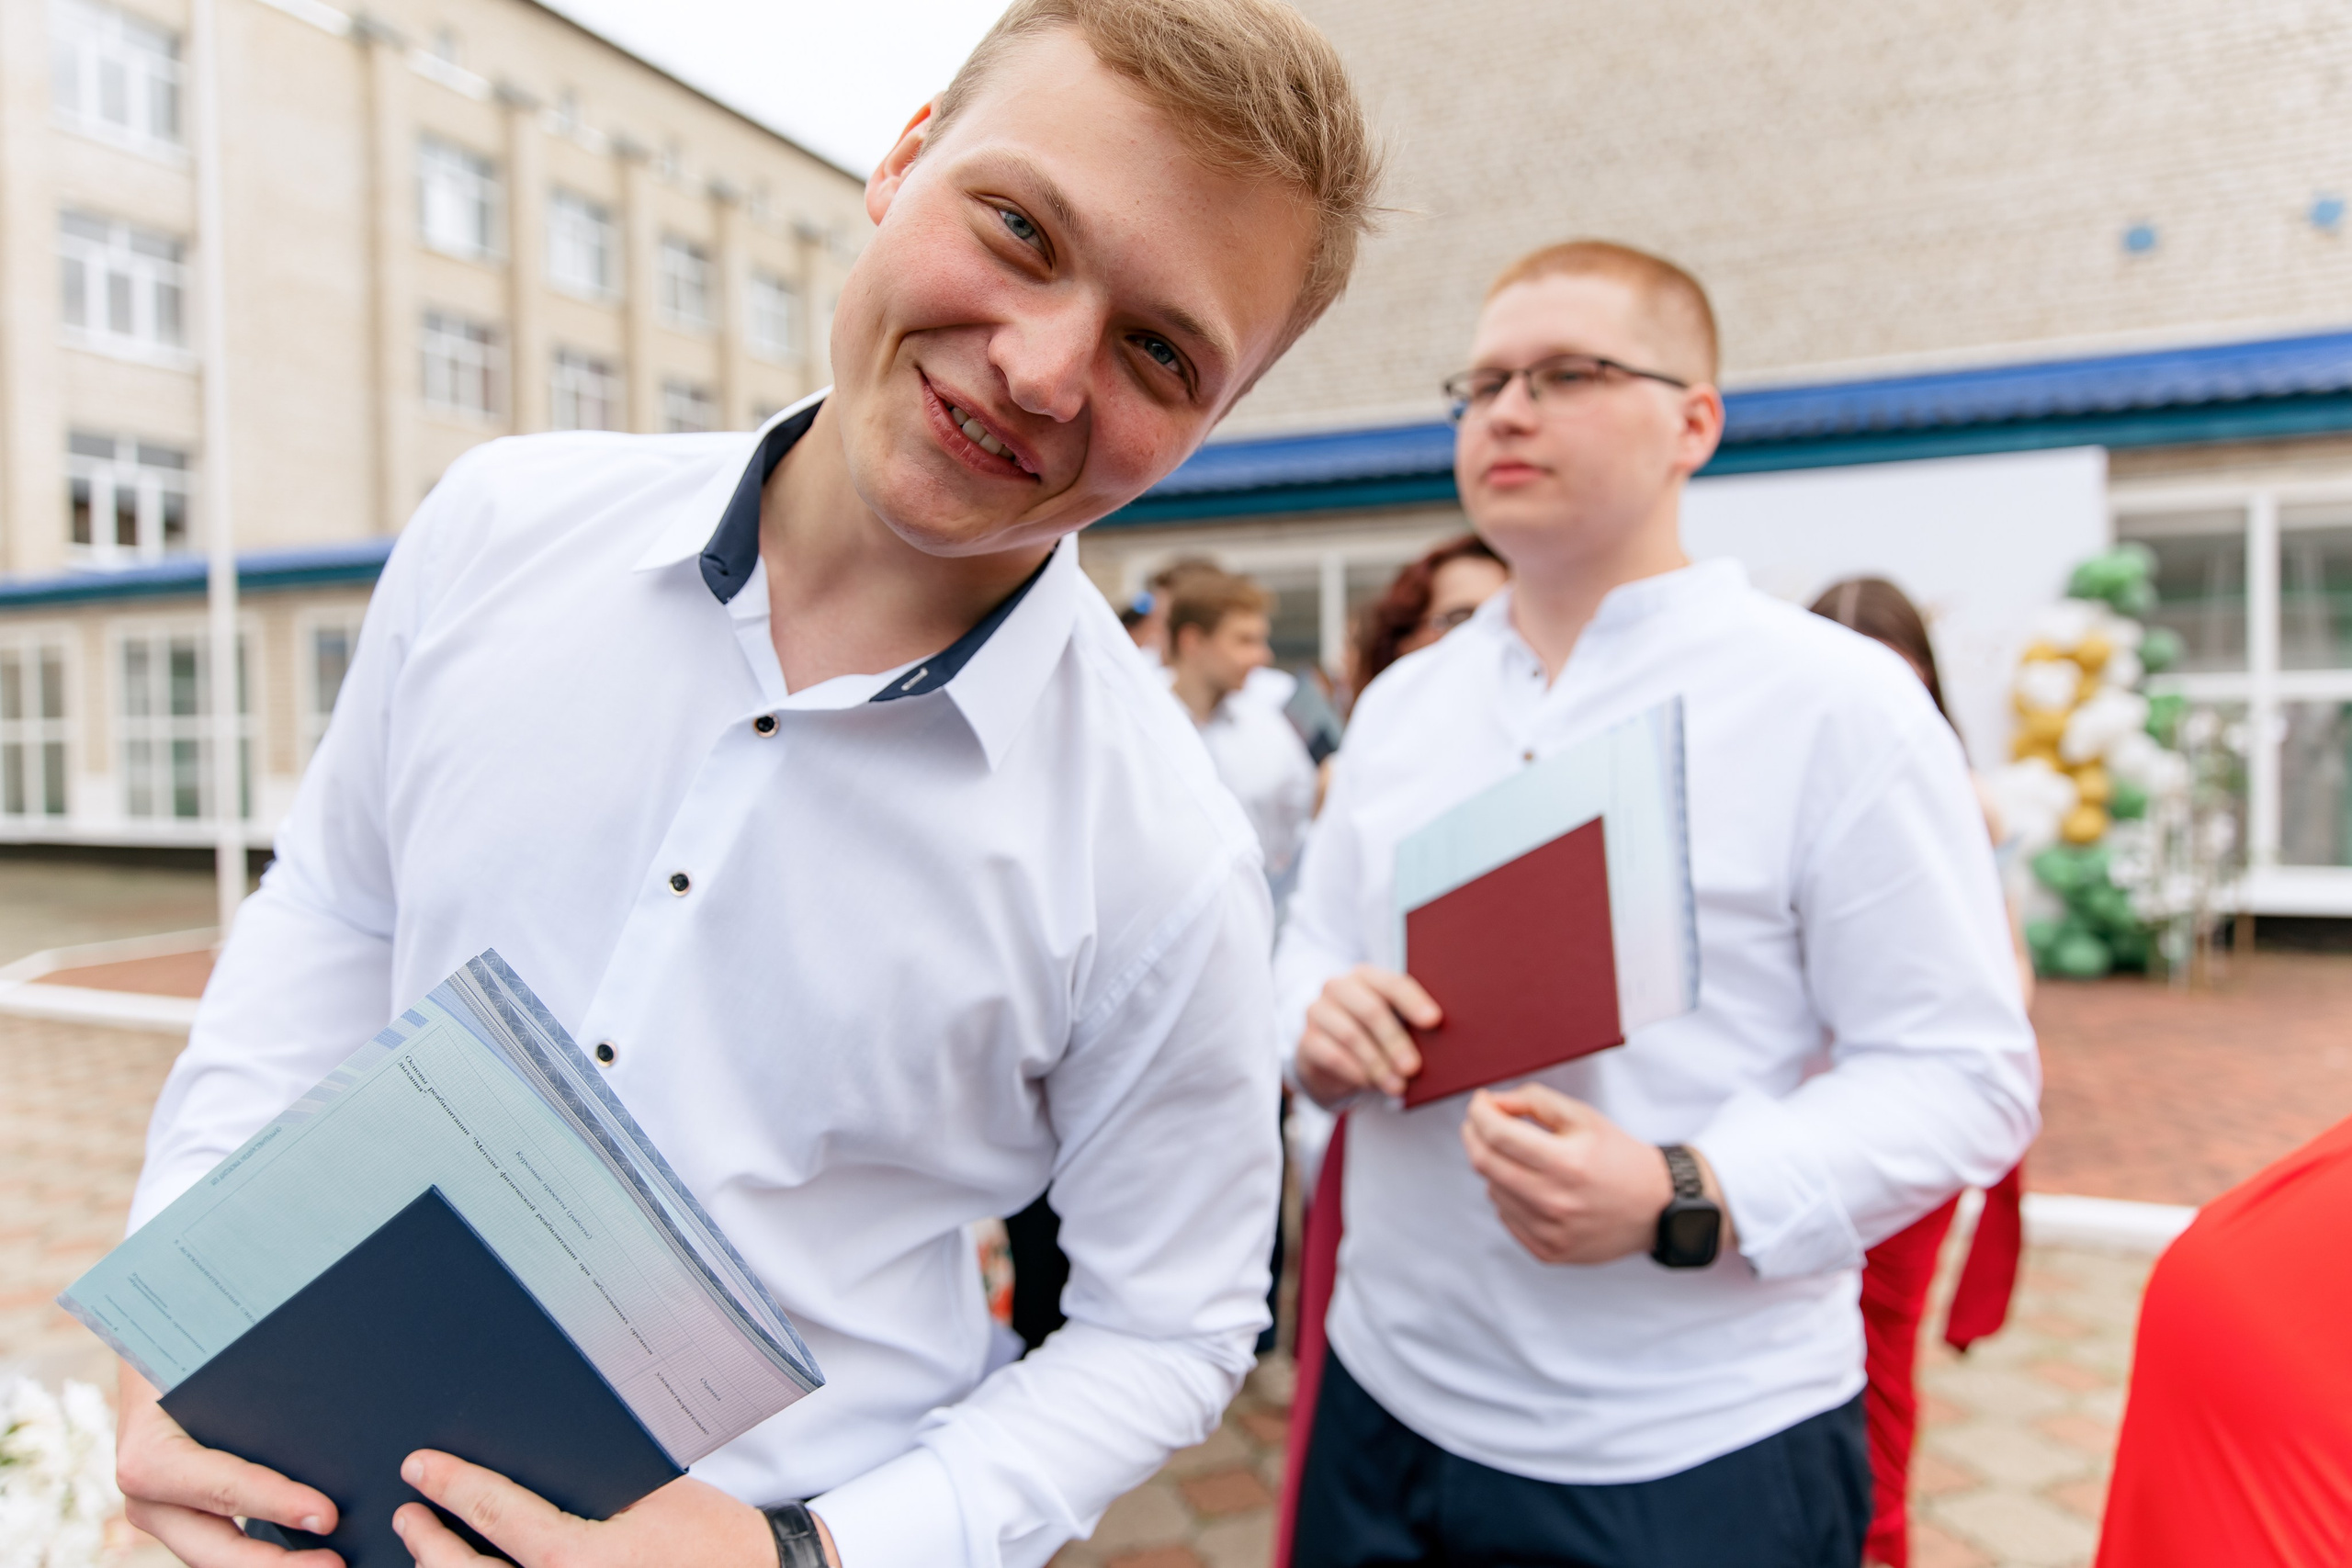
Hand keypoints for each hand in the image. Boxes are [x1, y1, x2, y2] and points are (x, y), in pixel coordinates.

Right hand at [114, 1363, 343, 1566]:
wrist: (149, 1351)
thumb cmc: (189, 1350)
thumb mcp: (209, 1358)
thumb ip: (260, 1380)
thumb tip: (328, 1383)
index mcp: (151, 1456)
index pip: (222, 1488)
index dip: (276, 1505)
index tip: (328, 1517)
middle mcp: (149, 1497)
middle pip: (215, 1550)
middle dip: (278, 1567)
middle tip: (339, 1567)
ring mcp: (163, 1515)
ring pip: (219, 1558)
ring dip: (275, 1567)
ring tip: (335, 1565)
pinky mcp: (182, 1519)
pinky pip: (225, 1546)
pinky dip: (267, 1559)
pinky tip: (313, 1554)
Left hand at [393, 1450, 839, 1566]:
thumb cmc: (711, 1534)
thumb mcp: (647, 1491)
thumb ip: (583, 1485)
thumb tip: (525, 1454)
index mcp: (580, 1559)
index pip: (495, 1517)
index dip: (451, 1486)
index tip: (420, 1467)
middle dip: (429, 1543)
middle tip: (409, 1512)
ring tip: (427, 1547)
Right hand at [1295, 964, 1439, 1105]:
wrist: (1329, 1059)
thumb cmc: (1372, 1036)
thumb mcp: (1391, 1024)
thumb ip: (1409, 1024)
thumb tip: (1440, 1039)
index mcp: (1366, 976)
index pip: (1392, 983)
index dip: (1413, 1002)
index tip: (1434, 1021)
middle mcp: (1338, 988)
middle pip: (1371, 1010)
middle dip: (1395, 1041)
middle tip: (1413, 1067)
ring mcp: (1318, 1012)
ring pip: (1351, 1035)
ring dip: (1377, 1064)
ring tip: (1397, 1086)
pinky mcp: (1306, 1040)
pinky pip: (1331, 1055)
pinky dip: (1354, 1071)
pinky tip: (1369, 1084)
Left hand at [1459, 1084, 1731, 1264]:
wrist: (1657, 1207)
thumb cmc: (1619, 1157)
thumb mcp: (1583, 1117)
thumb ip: (1534, 1101)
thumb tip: (1492, 1103)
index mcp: (1567, 1163)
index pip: (1496, 1135)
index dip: (1479, 1112)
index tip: (1480, 1102)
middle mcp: (1556, 1202)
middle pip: (1484, 1163)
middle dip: (1474, 1135)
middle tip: (1480, 1122)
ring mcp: (1551, 1232)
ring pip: (1492, 1190)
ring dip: (1496, 1167)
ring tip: (1524, 1158)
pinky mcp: (1549, 1253)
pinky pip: (1506, 1217)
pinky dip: (1509, 1196)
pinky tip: (1533, 1186)